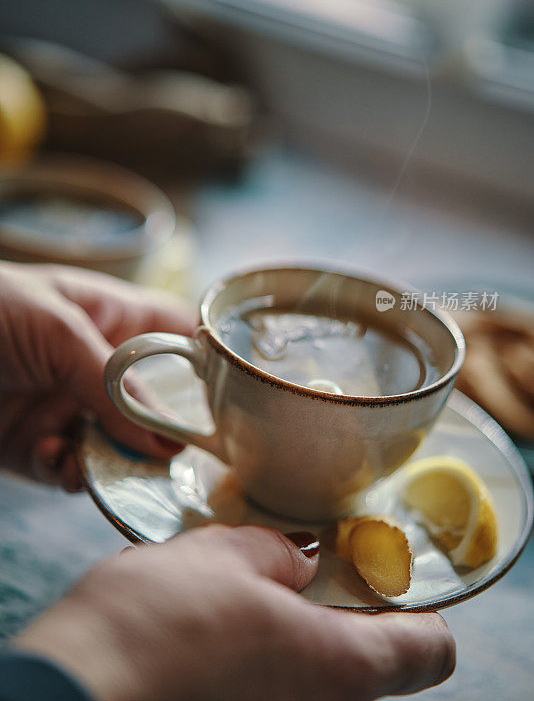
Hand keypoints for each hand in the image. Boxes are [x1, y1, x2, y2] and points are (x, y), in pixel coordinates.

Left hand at [0, 261, 195, 489]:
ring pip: (118, 446)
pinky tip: (60, 463)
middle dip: (170, 430)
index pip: (176, 335)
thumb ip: (112, 381)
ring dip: (122, 461)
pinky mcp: (35, 447)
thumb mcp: (56, 327)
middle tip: (188, 456)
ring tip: (116, 466)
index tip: (238, 397)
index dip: (208, 362)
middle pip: (154, 403)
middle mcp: (95, 366)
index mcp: (109, 316)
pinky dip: (72, 475)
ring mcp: (67, 408)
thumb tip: (166, 438)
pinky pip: (71, 470)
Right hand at [15, 525, 454, 700]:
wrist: (76, 689)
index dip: (416, 602)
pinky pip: (275, 684)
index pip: (429, 647)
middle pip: (370, 657)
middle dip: (341, 603)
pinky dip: (262, 649)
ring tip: (249, 584)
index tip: (385, 568)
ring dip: (295, 624)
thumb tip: (296, 560)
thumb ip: (278, 554)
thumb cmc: (154, 625)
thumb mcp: (227, 556)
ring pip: (316, 668)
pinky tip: (218, 620)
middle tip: (306, 562)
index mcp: (339, 666)